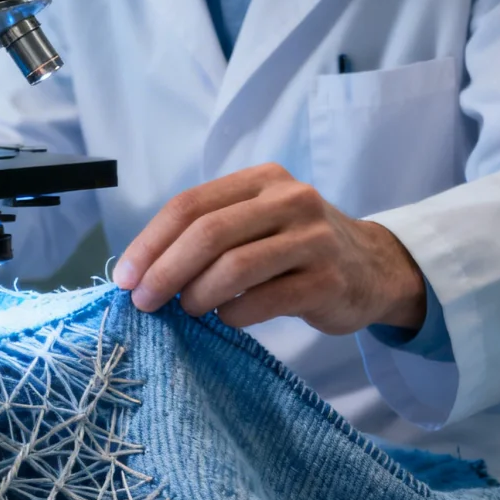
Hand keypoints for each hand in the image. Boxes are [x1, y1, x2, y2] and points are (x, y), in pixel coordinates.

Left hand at [112, 164, 426, 334]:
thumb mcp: (258, 222)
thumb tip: (142, 271)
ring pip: (235, 266)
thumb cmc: (298, 248)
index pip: (190, 205)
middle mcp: (290, 199)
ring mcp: (313, 239)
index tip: (124, 277)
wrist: (375, 268)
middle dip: (165, 271)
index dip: (150, 242)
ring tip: (186, 311)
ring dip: (197, 294)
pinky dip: (234, 314)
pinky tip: (226, 320)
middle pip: (208, 233)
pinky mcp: (328, 280)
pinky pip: (265, 300)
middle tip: (144, 302)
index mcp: (262, 180)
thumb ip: (210, 233)